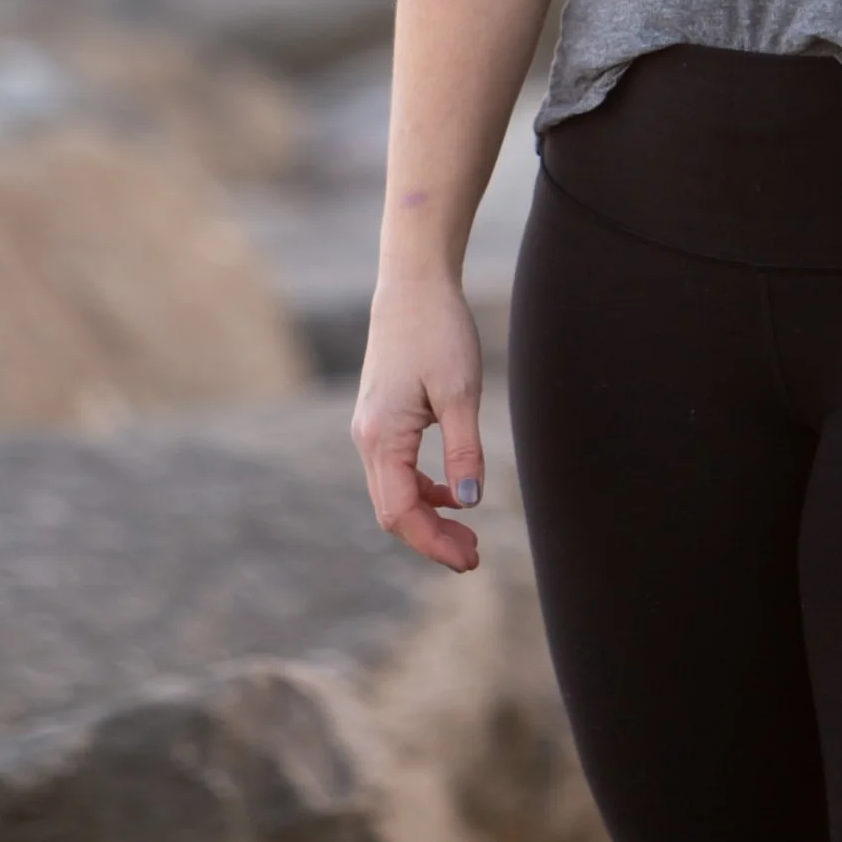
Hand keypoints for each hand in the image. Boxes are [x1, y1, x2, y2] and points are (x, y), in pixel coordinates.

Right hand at [351, 269, 487, 572]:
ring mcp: (370, 427)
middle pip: (392, 510)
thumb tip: (468, 503)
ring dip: (427, 516)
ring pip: (392, 492)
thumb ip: (464, 452)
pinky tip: (451, 492)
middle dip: (430, 538)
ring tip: (466, 533)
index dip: (434, 543)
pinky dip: (422, 489)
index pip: (401, 512)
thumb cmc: (439, 331)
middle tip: (474, 556)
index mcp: (382, 437)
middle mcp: (367, 438)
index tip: (470, 559)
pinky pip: (396, 469)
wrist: (414, 283)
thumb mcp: (461, 394)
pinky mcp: (381, 417)